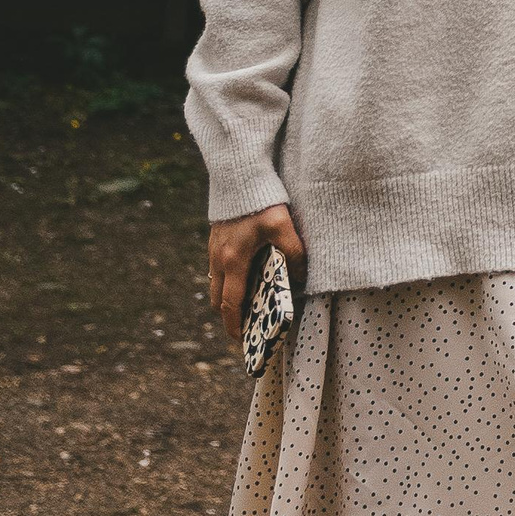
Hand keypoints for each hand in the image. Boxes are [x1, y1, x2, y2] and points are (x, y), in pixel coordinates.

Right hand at [208, 204, 304, 346]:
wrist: (239, 173)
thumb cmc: (262, 199)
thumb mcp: (283, 225)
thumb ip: (294, 252)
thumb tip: (300, 277)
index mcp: (233, 260)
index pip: (230, 304)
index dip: (235, 326)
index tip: (242, 342)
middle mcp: (218, 258)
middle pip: (219, 298)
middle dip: (231, 316)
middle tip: (249, 327)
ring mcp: (214, 248)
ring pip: (217, 283)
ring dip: (230, 297)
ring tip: (251, 305)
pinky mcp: (217, 239)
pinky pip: (219, 269)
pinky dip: (230, 280)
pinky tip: (249, 276)